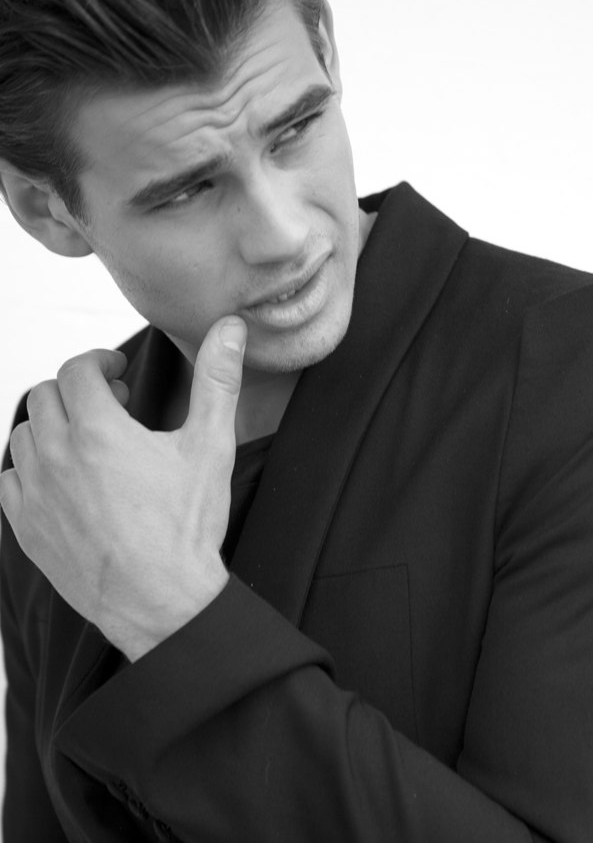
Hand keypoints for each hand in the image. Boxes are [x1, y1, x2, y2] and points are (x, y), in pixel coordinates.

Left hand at [0, 317, 246, 660]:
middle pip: (46, 396)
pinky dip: (31, 468)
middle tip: (111, 404)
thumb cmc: (186, 528)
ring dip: (52, 426)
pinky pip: (10, 479)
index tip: (118, 371)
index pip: (77, 370)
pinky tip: (65, 478)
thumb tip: (230, 329)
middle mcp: (57, 457)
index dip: (100, 360)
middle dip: (77, 390)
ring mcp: (36, 495)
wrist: (163, 601)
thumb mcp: (210, 446)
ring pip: (23, 435)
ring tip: (88, 439)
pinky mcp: (27, 528)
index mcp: (98, 431)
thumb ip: (217, 380)